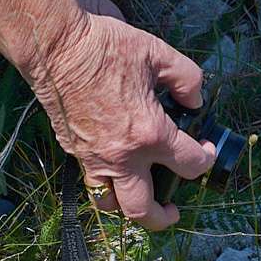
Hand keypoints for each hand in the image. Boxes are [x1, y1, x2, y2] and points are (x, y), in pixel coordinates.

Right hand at [31, 0, 215, 229]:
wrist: (54, 43)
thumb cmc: (107, 46)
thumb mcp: (161, 54)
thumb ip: (188, 80)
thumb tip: (196, 102)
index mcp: (150, 134)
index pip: (190, 165)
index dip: (206, 159)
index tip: (205, 148)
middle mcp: (121, 156)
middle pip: (143, 210)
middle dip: (162, 217)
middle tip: (173, 209)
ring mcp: (92, 157)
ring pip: (109, 203)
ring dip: (127, 205)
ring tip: (141, 195)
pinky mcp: (72, 149)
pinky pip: (91, 180)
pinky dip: (106, 183)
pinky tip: (117, 167)